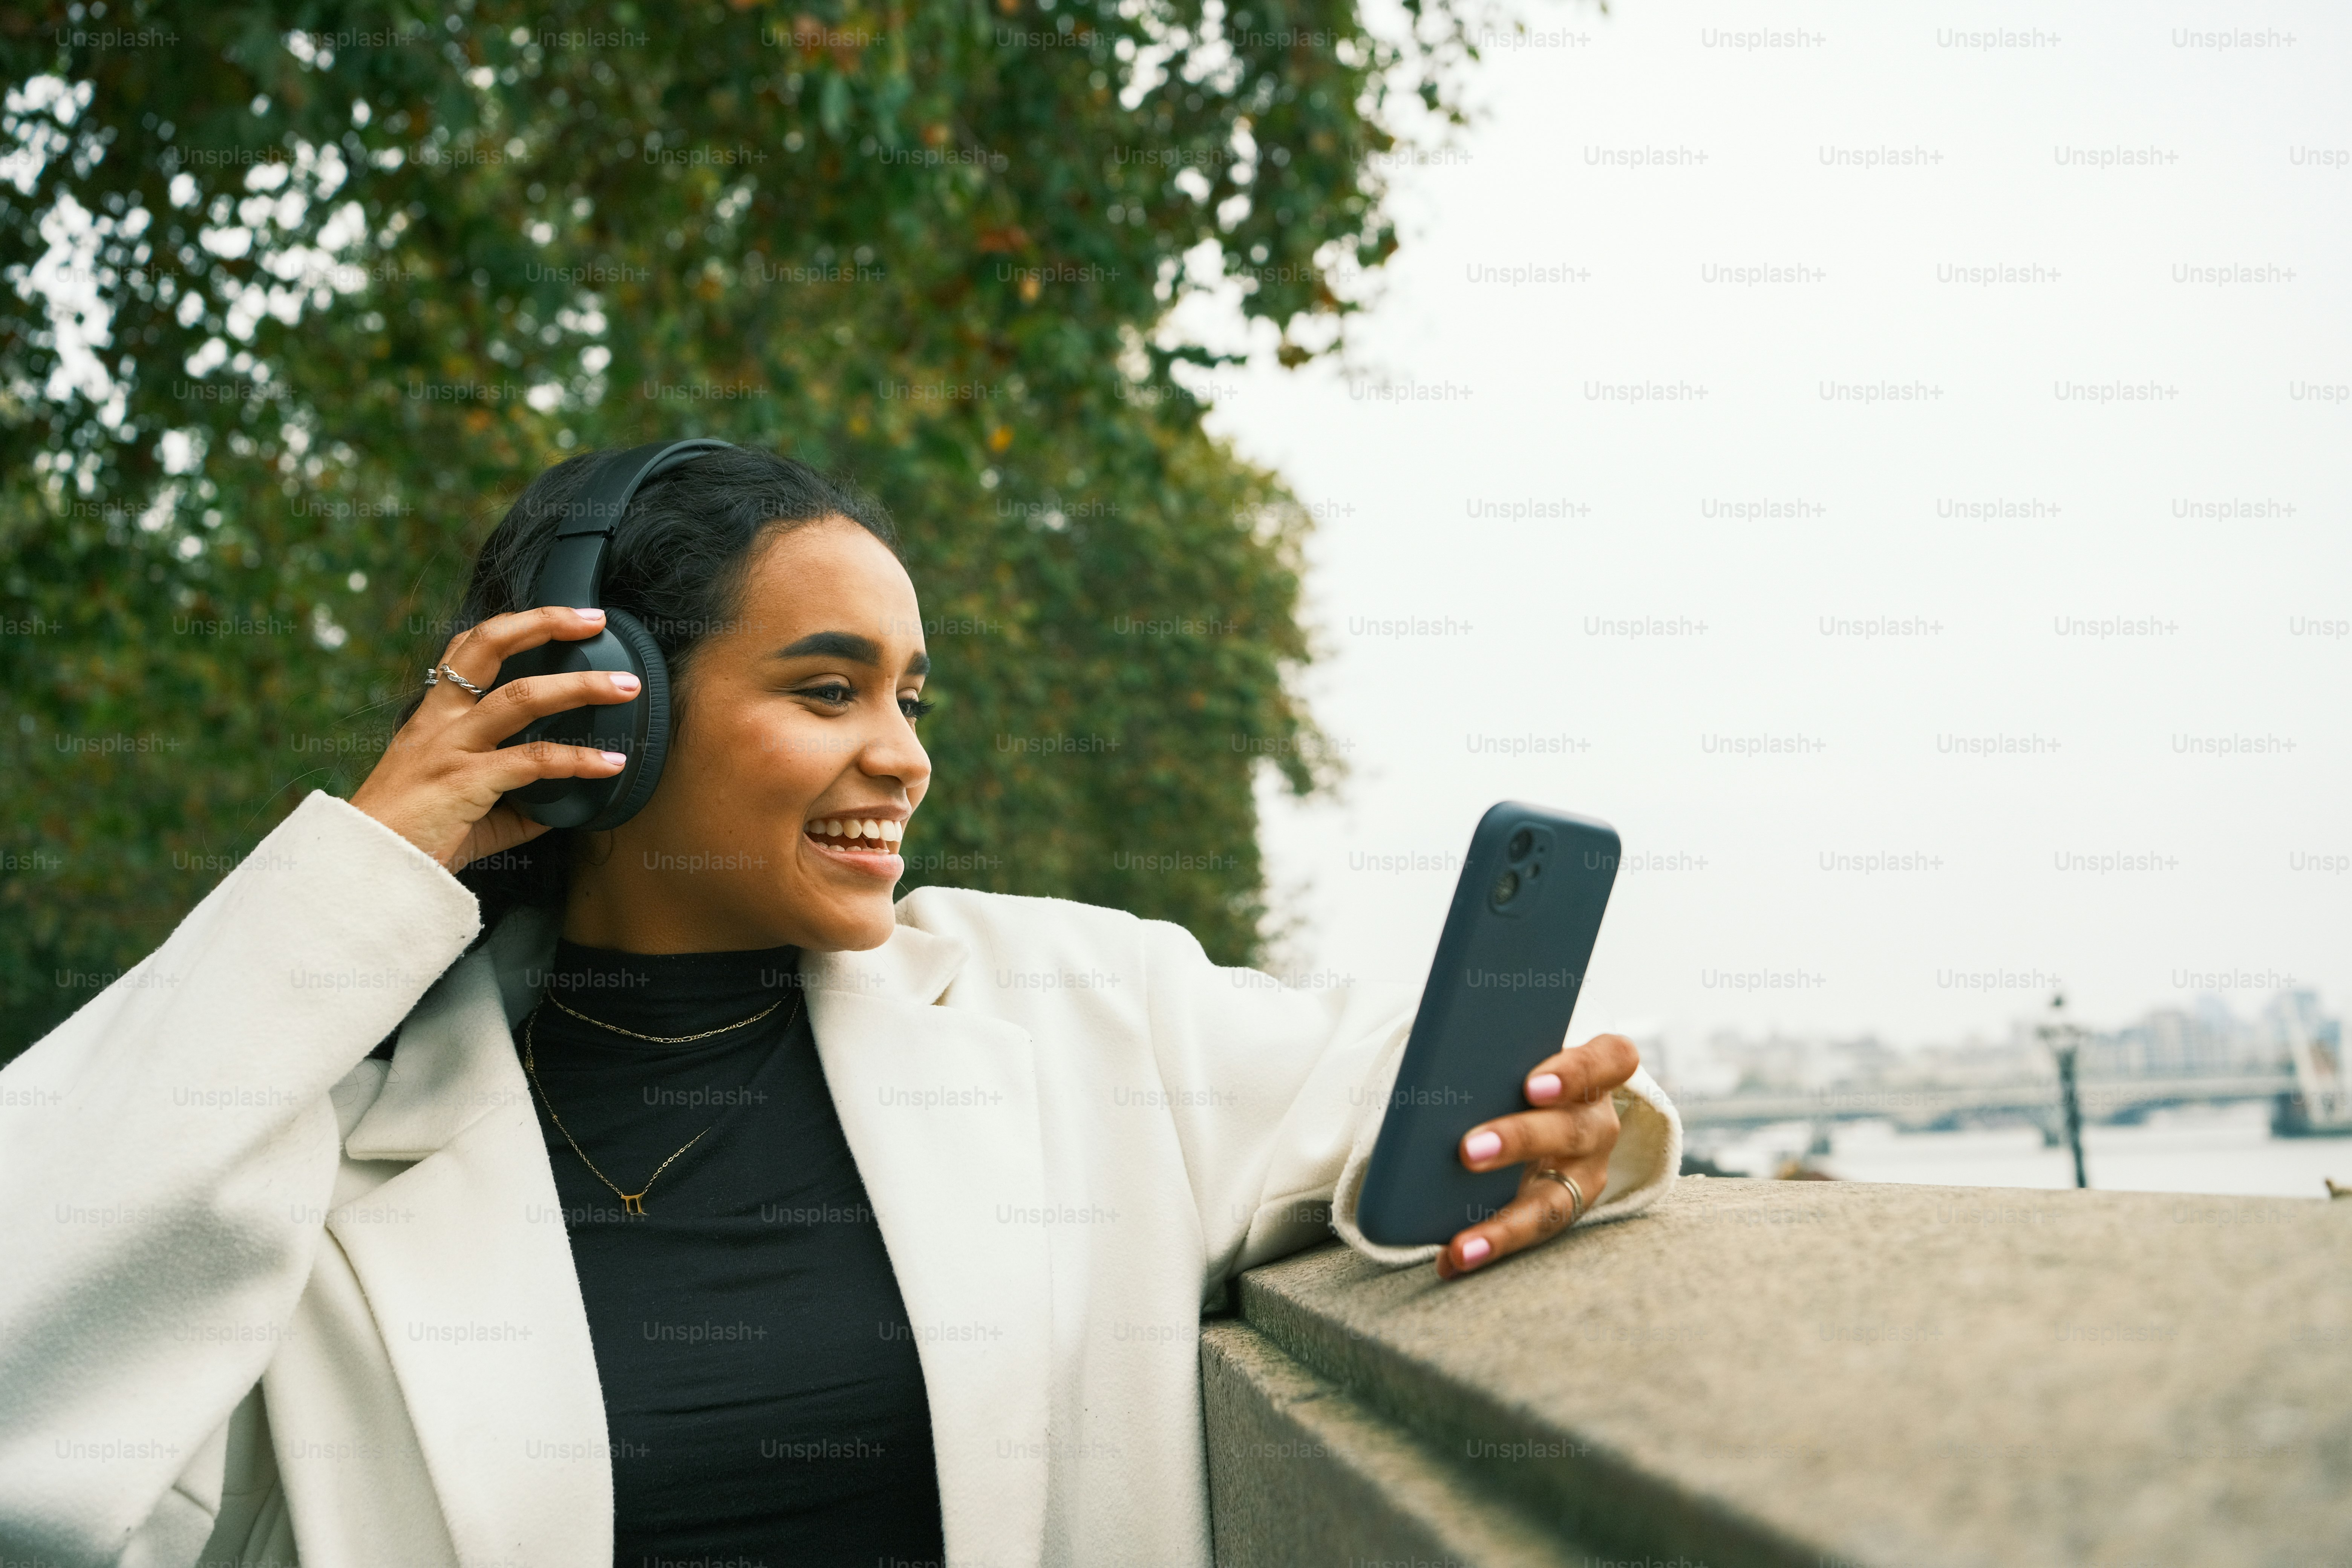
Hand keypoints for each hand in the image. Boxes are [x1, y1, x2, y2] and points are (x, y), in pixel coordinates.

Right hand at [350, 606, 635, 870]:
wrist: (368, 869)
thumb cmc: (414, 836)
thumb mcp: (465, 804)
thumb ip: (513, 797)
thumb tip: (558, 800)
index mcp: (433, 718)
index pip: (466, 649)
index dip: (513, 624)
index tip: (560, 617)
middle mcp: (439, 722)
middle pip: (488, 646)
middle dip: (543, 624)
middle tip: (593, 619)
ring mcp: (451, 748)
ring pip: (521, 697)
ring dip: (580, 687)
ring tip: (625, 687)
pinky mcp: (465, 782)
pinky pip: (533, 761)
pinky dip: (578, 761)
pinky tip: (611, 765)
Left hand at [1436, 1033, 1638, 1280]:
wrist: (1543, 1110)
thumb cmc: (1521, 1074)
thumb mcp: (1519, 1060)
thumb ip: (1494, 1060)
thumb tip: (1428, 1069)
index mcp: (1596, 1073)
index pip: (1610, 1059)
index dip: (1576, 1072)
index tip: (1532, 1086)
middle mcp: (1597, 1126)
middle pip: (1572, 1131)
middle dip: (1519, 1141)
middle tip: (1467, 1151)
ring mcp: (1585, 1175)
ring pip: (1557, 1203)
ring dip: (1506, 1225)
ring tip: (1461, 1246)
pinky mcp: (1563, 1210)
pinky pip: (1531, 1233)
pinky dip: (1490, 1247)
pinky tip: (1450, 1260)